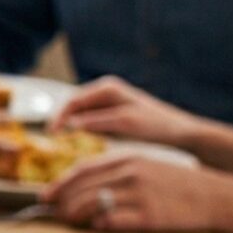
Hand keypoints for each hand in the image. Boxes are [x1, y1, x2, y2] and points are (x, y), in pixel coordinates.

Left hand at [46, 152, 232, 232]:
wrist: (216, 195)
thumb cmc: (178, 184)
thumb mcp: (147, 166)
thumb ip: (118, 171)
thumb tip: (85, 184)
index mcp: (129, 158)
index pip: (83, 169)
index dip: (60, 183)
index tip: (45, 195)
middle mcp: (132, 173)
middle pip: (82, 187)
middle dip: (62, 202)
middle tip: (54, 213)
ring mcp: (140, 195)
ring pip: (92, 204)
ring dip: (76, 215)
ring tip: (71, 222)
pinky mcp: (150, 216)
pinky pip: (113, 222)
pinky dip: (100, 225)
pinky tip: (97, 227)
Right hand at [52, 76, 199, 147]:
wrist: (180, 133)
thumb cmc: (156, 126)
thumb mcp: (125, 124)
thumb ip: (97, 122)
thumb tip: (70, 124)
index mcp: (107, 88)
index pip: (73, 100)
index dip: (59, 117)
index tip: (51, 134)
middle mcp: (106, 91)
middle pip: (74, 105)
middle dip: (63, 121)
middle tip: (55, 141)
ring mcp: (109, 102)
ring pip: (80, 114)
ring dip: (72, 126)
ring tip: (64, 143)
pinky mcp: (113, 113)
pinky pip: (90, 120)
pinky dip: (83, 130)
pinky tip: (82, 142)